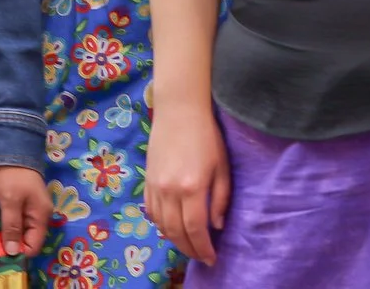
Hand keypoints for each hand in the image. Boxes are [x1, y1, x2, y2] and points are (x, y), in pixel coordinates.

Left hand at [0, 165, 48, 257]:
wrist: (10, 146)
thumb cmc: (11, 175)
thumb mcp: (10, 201)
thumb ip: (12, 227)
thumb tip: (13, 253)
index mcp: (42, 215)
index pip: (34, 245)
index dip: (19, 252)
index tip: (0, 254)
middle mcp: (40, 213)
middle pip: (28, 238)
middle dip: (12, 244)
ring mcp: (32, 207)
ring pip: (21, 229)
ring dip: (8, 233)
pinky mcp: (23, 201)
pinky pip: (17, 219)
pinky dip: (7, 223)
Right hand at [143, 106, 229, 264]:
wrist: (179, 111)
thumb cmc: (206, 136)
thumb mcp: (222, 167)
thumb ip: (220, 198)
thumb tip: (216, 225)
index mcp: (192, 187)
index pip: (195, 229)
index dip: (203, 248)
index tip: (211, 258)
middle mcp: (170, 190)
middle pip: (176, 231)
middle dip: (189, 249)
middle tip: (201, 257)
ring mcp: (155, 186)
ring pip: (161, 224)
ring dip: (174, 240)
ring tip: (188, 245)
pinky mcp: (147, 180)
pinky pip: (150, 211)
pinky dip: (160, 225)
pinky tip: (171, 227)